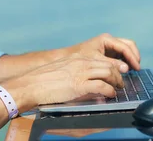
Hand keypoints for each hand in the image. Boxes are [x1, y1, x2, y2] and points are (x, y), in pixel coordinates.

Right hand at [2, 53, 123, 111]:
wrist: (30, 85)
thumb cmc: (44, 80)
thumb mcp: (63, 70)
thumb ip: (77, 71)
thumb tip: (88, 80)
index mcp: (78, 58)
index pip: (103, 59)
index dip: (114, 66)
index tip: (118, 73)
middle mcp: (82, 62)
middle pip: (109, 65)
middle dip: (119, 74)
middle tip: (121, 83)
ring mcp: (81, 73)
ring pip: (109, 73)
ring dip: (117, 82)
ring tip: (118, 89)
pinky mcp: (79, 85)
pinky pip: (102, 86)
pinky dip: (109, 91)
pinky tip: (110, 94)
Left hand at [64, 33, 140, 72]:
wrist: (67, 59)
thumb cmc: (80, 59)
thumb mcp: (96, 62)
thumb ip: (111, 64)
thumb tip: (126, 68)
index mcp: (107, 39)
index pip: (125, 46)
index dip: (133, 57)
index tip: (137, 68)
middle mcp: (109, 40)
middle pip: (128, 45)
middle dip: (134, 56)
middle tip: (137, 68)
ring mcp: (109, 46)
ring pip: (126, 49)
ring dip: (131, 58)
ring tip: (134, 70)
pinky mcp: (108, 52)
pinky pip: (121, 54)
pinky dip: (126, 60)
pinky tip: (127, 69)